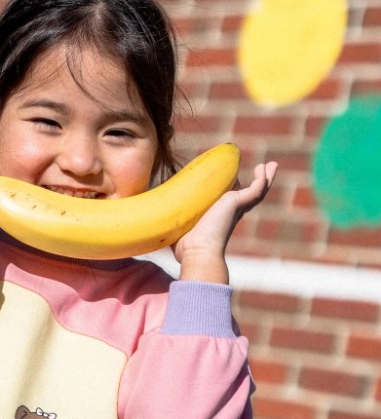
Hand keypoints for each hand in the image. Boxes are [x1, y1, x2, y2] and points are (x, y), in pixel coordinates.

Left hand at [174, 161, 277, 282]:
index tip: (232, 180)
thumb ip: (170, 218)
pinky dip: (264, 179)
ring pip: (256, 191)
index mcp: (218, 217)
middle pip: (245, 195)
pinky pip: (257, 189)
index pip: (227, 201)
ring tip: (270, 166)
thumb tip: (148, 216)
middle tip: (262, 169)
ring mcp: (236, 207)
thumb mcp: (177, 224)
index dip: (231, 190)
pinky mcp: (238, 203)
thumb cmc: (184, 246)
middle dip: (254, 182)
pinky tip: (268, 168)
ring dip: (264, 178)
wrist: (197, 252)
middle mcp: (230, 212)